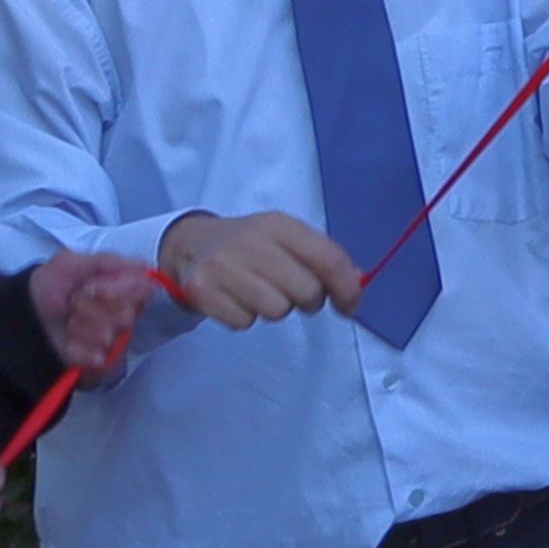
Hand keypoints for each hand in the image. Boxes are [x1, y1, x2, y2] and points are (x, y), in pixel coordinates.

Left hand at [28, 247, 165, 373]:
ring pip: (110, 336)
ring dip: (82, 328)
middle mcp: (123, 312)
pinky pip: (100, 358)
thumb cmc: (49, 287)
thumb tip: (143, 267)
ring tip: (68, 322)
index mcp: (123, 287)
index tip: (92, 288)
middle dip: (92, 308)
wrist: (24, 319)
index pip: (141, 290)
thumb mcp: (70, 264)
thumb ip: (108, 262)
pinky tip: (69, 343)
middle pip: (126, 315)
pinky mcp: (102, 361)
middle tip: (73, 303)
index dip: (116, 290)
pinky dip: (79, 349)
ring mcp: (113, 338)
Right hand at [155, 209, 362, 328]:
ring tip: (261, 293)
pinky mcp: (202, 290)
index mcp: (280, 225)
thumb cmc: (250, 245)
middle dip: (308, 300)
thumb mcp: (286, 239)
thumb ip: (322, 257)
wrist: (191, 244)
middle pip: (307, 290)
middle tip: (294, 294)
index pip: (328, 259)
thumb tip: (357, 280)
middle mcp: (252, 241)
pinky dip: (244, 317)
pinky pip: (244, 322)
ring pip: (276, 310)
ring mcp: (223, 266)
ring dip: (275, 309)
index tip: (350, 306)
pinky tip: (237, 299)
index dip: (347, 288)